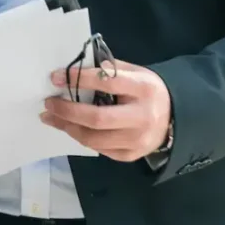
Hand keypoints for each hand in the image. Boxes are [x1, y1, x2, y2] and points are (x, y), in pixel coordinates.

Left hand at [41, 60, 171, 162]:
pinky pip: (98, 149)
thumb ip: (110, 69)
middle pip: (97, 119)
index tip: (56, 77)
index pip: (107, 82)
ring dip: (67, 127)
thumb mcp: (136, 72)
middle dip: (67, 111)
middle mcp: (142, 117)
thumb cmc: (148, 91)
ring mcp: (137, 140)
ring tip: (51, 117)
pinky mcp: (130, 155)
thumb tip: (76, 70)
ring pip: (93, 138)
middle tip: (48, 104)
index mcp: (144, 89)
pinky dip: (81, 137)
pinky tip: (70, 127)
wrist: (176, 119)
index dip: (79, 80)